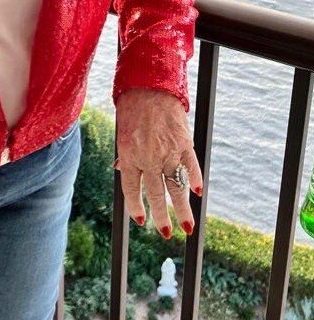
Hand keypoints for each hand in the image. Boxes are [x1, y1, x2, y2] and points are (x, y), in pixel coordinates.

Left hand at [115, 88, 202, 237]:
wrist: (150, 85)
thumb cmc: (131, 108)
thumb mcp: (122, 133)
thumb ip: (125, 154)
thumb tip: (123, 170)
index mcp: (129, 155)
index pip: (132, 189)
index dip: (136, 206)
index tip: (142, 220)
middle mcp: (148, 157)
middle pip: (155, 194)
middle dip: (161, 217)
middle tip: (165, 234)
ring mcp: (168, 151)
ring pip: (176, 187)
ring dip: (182, 209)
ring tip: (187, 227)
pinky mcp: (184, 143)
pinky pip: (191, 167)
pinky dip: (195, 180)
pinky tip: (197, 193)